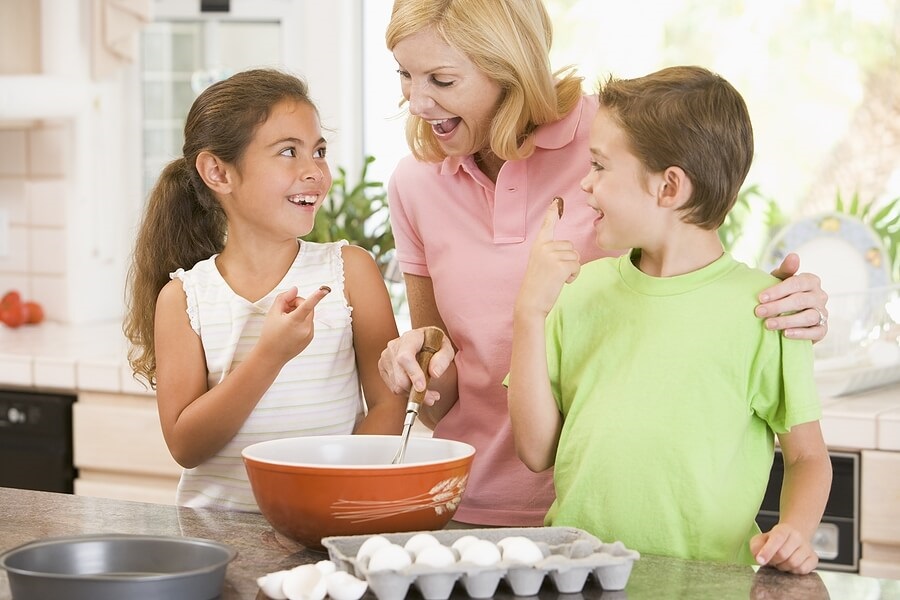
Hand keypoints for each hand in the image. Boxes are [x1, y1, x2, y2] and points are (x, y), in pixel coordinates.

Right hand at [257, 286, 330, 363]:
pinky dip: (301, 322)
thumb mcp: (273, 313)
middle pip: (308, 306)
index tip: (326, 289)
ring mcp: (309, 334)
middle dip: (297, 304)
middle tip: (285, 309)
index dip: (317, 296)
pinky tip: (290, 328)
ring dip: (299, 313)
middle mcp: (305, 328)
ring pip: (308, 315)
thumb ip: (284, 298)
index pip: (308, 305)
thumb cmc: (270, 333)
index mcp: (295, 321)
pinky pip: (308, 324)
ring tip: (286, 321)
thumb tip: (295, 289)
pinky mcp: (310, 338)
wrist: (271, 356)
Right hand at [378, 327, 453, 404]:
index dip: (413, 374)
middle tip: (433, 398)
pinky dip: (406, 393)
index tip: (422, 388)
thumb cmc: (436, 345)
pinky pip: (394, 388)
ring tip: (428, 392)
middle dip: (416, 392)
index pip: (405, 357)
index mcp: (410, 337)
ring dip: (414, 394)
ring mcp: (386, 357)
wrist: (424, 342)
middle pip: (400, 377)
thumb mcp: (446, 348)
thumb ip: (443, 358)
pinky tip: (416, 387)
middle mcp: (394, 346)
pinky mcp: (382, 367)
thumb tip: (434, 373)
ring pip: (397, 386)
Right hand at [514, 198, 579, 319]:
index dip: (552, 213)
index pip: (547, 225)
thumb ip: (551, 253)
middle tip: (554, 274)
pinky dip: (574, 276)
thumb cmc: (537, 286)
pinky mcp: (560, 265)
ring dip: (571, 270)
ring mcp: (551, 255)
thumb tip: (570, 251)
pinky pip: (577, 266)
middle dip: (569, 261)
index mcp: (539, 245)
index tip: (557, 200)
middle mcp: (544, 247)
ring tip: (557, 278)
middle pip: (571, 247)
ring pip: (576, 257)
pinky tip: (562, 282)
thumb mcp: (541, 264)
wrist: (530, 302)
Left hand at [750, 523, 818, 574]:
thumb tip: (759, 557)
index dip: (767, 551)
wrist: (793, 538)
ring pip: (794, 563)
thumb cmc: (774, 541)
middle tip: (771, 560)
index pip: (777, 539)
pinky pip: (803, 570)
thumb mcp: (761, 539)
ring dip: (783, 566)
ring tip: (780, 562)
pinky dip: (793, 571)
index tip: (760, 560)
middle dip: (773, 560)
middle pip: (783, 554)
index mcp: (784, 529)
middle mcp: (798, 537)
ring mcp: (807, 548)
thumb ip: (756, 546)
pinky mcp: (814, 559)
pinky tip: (790, 565)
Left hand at [756, 253, 827, 341]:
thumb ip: (786, 269)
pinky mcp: (823, 329)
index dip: (778, 291)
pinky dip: (801, 334)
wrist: (787, 315)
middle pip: (800, 300)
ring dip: (787, 321)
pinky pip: (816, 332)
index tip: (760, 298)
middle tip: (758, 312)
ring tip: (768, 325)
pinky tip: (785, 334)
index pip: (796, 283)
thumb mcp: (780, 280)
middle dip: (777, 306)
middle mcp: (820, 296)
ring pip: (809, 316)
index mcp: (811, 281)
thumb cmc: (782, 294)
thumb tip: (793, 255)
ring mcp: (823, 313)